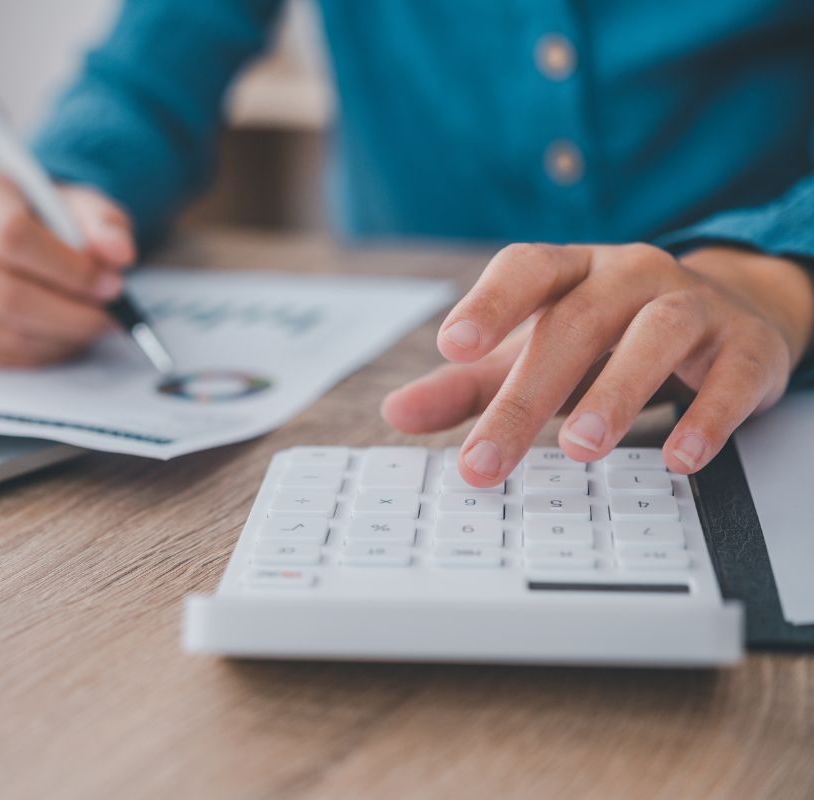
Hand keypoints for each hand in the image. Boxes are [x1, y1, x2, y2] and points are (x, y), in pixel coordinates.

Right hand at [0, 171, 134, 365]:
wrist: (11, 235)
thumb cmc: (47, 218)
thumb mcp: (83, 206)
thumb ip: (105, 225)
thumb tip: (118, 255)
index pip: (11, 235)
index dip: (67, 268)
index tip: (109, 283)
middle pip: (2, 292)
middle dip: (69, 313)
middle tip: (109, 315)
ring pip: (3, 331)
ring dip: (61, 337)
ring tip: (91, 324)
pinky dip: (42, 352)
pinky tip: (63, 334)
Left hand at [383, 243, 813, 485]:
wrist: (726, 313)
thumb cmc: (609, 336)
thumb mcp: (532, 352)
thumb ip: (466, 384)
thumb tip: (396, 413)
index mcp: (571, 272)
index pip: (527, 269)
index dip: (490, 302)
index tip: (452, 346)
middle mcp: (629, 276)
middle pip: (576, 322)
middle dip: (529, 393)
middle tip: (489, 457)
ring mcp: (692, 306)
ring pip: (657, 334)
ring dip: (616, 391)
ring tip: (580, 446)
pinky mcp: (746, 347)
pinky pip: (732, 377)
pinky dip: (708, 416)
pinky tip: (680, 457)